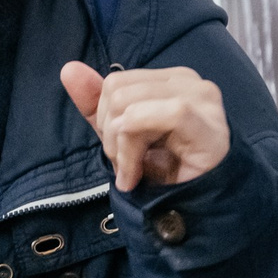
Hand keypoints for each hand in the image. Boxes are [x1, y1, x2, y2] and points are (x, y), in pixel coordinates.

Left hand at [59, 62, 229, 191]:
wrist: (198, 208)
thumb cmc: (166, 170)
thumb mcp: (121, 136)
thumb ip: (96, 103)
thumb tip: (69, 69)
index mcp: (171, 80)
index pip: (115, 81)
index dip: (105, 119)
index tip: (118, 153)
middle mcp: (190, 81)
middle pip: (118, 92)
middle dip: (111, 136)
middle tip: (125, 166)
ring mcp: (202, 100)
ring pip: (131, 106)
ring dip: (121, 149)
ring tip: (133, 172)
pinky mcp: (207, 124)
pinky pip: (157, 117)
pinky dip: (134, 151)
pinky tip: (138, 175)